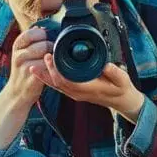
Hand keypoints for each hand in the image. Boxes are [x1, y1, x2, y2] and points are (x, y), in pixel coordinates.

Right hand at [6, 28, 52, 107]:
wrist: (18, 91)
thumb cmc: (24, 69)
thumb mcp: (22, 52)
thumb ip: (31, 40)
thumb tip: (40, 26)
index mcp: (17, 46)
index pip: (32, 32)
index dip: (43, 35)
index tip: (45, 40)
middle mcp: (19, 55)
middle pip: (44, 44)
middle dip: (51, 48)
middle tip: (50, 53)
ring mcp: (25, 66)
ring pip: (48, 55)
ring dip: (53, 58)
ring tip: (51, 62)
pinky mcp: (33, 77)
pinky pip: (49, 67)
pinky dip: (53, 68)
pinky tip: (51, 69)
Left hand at [30, 56, 145, 122]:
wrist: (121, 101)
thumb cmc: (122, 89)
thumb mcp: (123, 80)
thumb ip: (116, 73)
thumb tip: (107, 65)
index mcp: (89, 89)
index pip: (68, 80)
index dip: (57, 70)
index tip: (51, 56)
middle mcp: (79, 93)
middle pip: (57, 83)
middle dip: (48, 70)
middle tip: (43, 55)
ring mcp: (75, 94)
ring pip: (55, 86)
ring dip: (44, 76)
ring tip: (33, 66)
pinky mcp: (74, 92)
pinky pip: (58, 86)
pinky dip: (49, 79)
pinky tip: (42, 73)